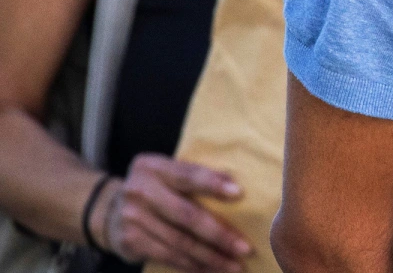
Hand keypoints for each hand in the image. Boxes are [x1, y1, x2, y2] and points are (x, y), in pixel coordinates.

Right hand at [97, 154, 251, 272]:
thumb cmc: (156, 190)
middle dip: (219, 234)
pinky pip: (168, 256)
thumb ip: (194, 177)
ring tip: (235, 265)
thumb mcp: (168, 174)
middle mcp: (139, 191)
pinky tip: (211, 269)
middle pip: (186, 215)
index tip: (239, 193)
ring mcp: (132, 218)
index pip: (187, 175)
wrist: (109, 211)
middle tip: (245, 248)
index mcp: (152, 167)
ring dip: (211, 257)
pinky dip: (193, 265)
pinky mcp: (130, 242)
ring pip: (180, 242)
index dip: (212, 184)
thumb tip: (237, 188)